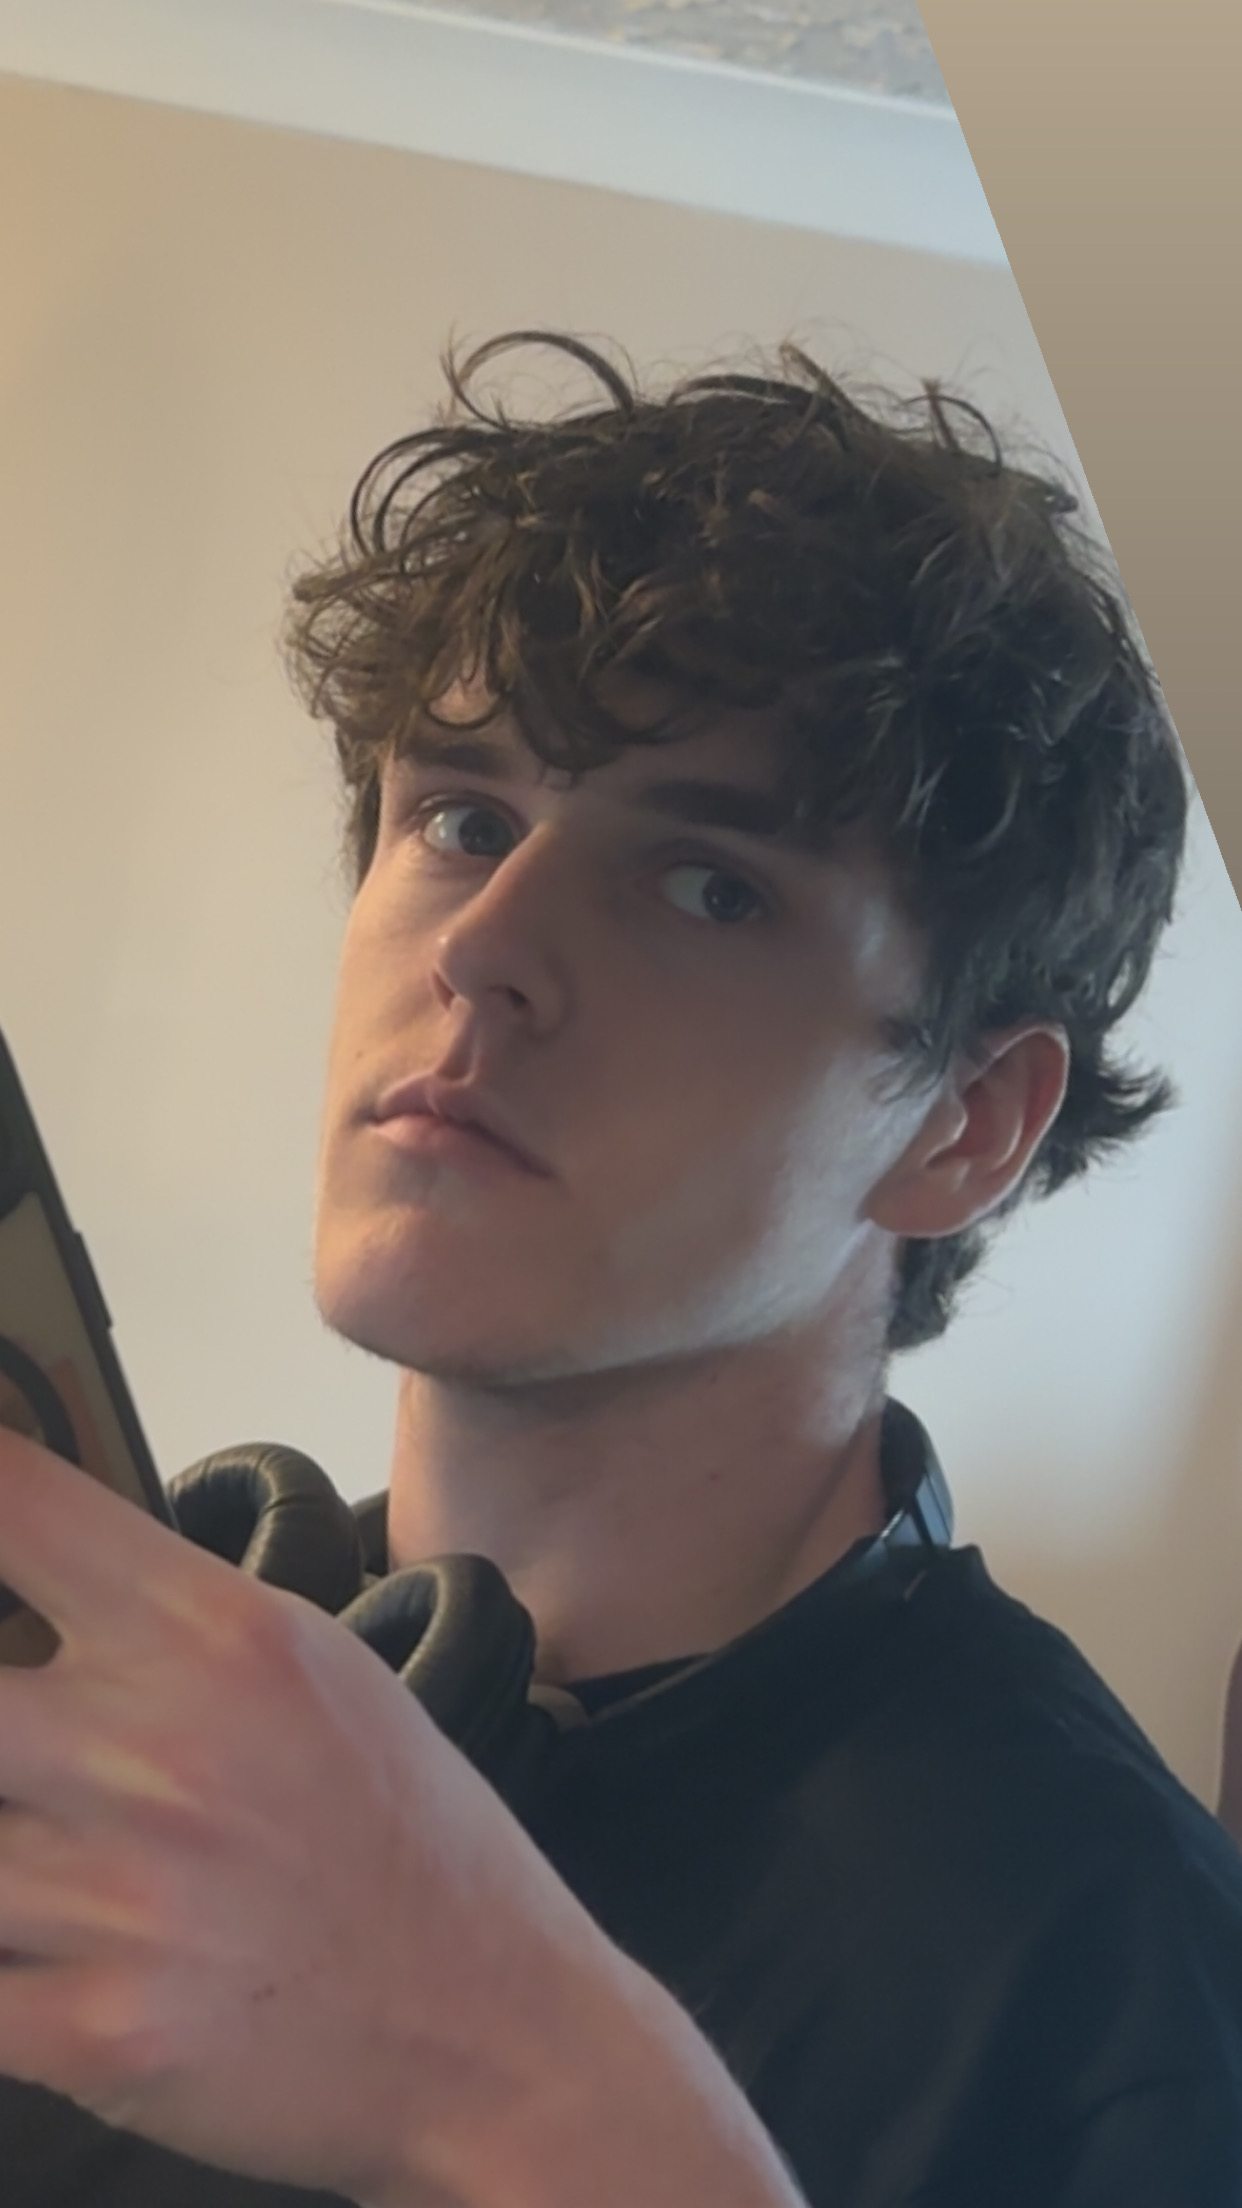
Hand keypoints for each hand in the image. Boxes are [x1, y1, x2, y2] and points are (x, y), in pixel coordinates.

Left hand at [0, 1428, 614, 2202]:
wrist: (492, 2027)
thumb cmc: (403, 1838)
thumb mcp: (316, 1668)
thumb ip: (169, 1611)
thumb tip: (29, 1567)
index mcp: (219, 1636)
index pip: (16, 1507)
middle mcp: (158, 1751)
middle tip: (21, 1739)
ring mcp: (121, 1897)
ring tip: (53, 1855)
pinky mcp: (97, 2034)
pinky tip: (38, 1948)